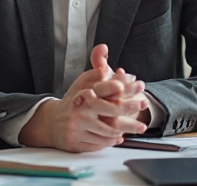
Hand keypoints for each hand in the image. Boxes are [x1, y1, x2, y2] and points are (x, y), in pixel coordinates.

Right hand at [19, 45, 148, 151]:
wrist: (52, 123)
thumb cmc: (73, 101)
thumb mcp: (82, 83)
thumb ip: (95, 71)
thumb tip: (104, 54)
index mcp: (82, 93)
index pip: (104, 88)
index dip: (121, 86)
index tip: (137, 84)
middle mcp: (79, 109)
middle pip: (112, 110)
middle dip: (131, 107)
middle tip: (144, 104)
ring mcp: (77, 127)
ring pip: (108, 130)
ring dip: (126, 128)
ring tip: (139, 126)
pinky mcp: (75, 142)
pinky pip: (99, 143)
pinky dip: (112, 141)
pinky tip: (120, 137)